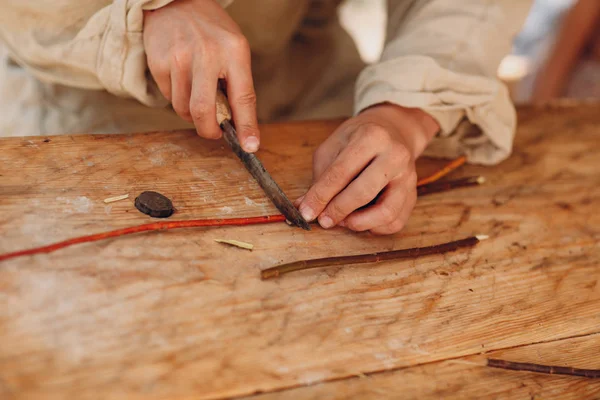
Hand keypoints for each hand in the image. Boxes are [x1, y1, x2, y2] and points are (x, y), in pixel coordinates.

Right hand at [143, 0, 259, 151]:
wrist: (176, 1)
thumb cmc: (211, 31)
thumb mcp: (234, 49)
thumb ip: (237, 85)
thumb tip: (238, 126)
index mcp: (234, 51)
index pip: (243, 97)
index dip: (246, 126)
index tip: (250, 146)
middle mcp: (207, 54)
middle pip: (205, 111)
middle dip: (209, 130)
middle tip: (212, 132)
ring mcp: (180, 58)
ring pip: (184, 108)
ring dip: (191, 113)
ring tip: (196, 93)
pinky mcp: (160, 62)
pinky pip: (168, 97)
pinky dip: (176, 97)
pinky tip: (181, 78)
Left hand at [296, 104, 438, 234]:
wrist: (393, 130)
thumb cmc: (359, 139)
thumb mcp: (334, 147)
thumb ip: (320, 177)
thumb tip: (304, 207)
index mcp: (371, 137)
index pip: (341, 172)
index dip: (320, 196)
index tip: (306, 212)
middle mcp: (395, 155)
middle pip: (364, 192)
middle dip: (338, 210)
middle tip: (323, 220)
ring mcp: (408, 176)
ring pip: (386, 212)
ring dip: (359, 223)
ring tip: (343, 221)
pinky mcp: (413, 193)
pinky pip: (395, 221)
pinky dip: (375, 228)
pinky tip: (361, 221)